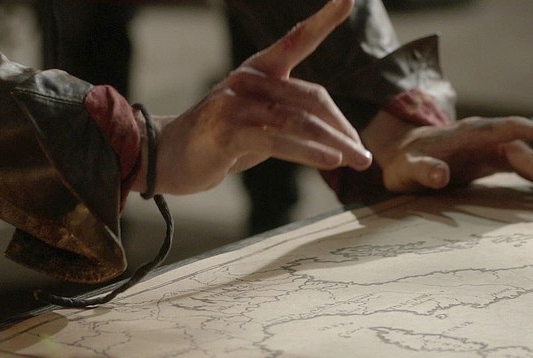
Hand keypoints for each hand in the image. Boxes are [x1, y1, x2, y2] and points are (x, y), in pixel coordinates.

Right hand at [145, 0, 370, 194]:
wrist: (168, 156)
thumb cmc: (223, 140)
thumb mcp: (261, 123)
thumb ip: (292, 118)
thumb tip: (338, 135)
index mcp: (260, 70)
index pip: (297, 40)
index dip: (323, 20)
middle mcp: (250, 80)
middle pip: (311, 99)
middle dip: (342, 129)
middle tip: (364, 156)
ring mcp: (237, 104)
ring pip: (300, 121)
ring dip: (335, 145)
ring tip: (359, 162)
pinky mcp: (229, 132)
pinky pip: (279, 142)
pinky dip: (309, 152)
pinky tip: (330, 162)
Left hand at [362, 110, 532, 210]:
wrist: (400, 153)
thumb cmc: (403, 161)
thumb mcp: (406, 169)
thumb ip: (422, 170)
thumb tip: (442, 176)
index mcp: (472, 134)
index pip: (511, 129)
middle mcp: (488, 138)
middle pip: (528, 154)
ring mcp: (492, 149)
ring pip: (531, 162)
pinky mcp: (493, 161)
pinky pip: (524, 169)